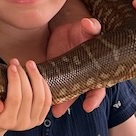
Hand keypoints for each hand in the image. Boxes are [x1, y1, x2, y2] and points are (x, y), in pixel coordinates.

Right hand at [0, 59, 50, 134]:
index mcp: (7, 121)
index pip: (15, 98)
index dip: (15, 80)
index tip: (12, 66)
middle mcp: (22, 123)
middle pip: (29, 96)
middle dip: (24, 76)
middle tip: (18, 63)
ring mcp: (33, 121)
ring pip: (41, 98)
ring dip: (36, 78)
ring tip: (29, 65)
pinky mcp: (41, 118)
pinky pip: (48, 101)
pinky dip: (44, 86)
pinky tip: (38, 75)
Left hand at [48, 0, 104, 115]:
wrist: (65, 30)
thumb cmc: (81, 31)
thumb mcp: (88, 29)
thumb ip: (91, 28)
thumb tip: (89, 24)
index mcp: (95, 69)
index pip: (98, 88)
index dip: (94, 98)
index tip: (87, 107)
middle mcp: (83, 77)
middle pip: (77, 95)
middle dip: (68, 102)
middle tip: (58, 111)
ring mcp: (69, 77)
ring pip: (64, 93)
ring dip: (57, 102)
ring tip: (48, 108)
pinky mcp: (56, 75)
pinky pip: (52, 85)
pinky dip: (45, 91)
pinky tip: (37, 95)